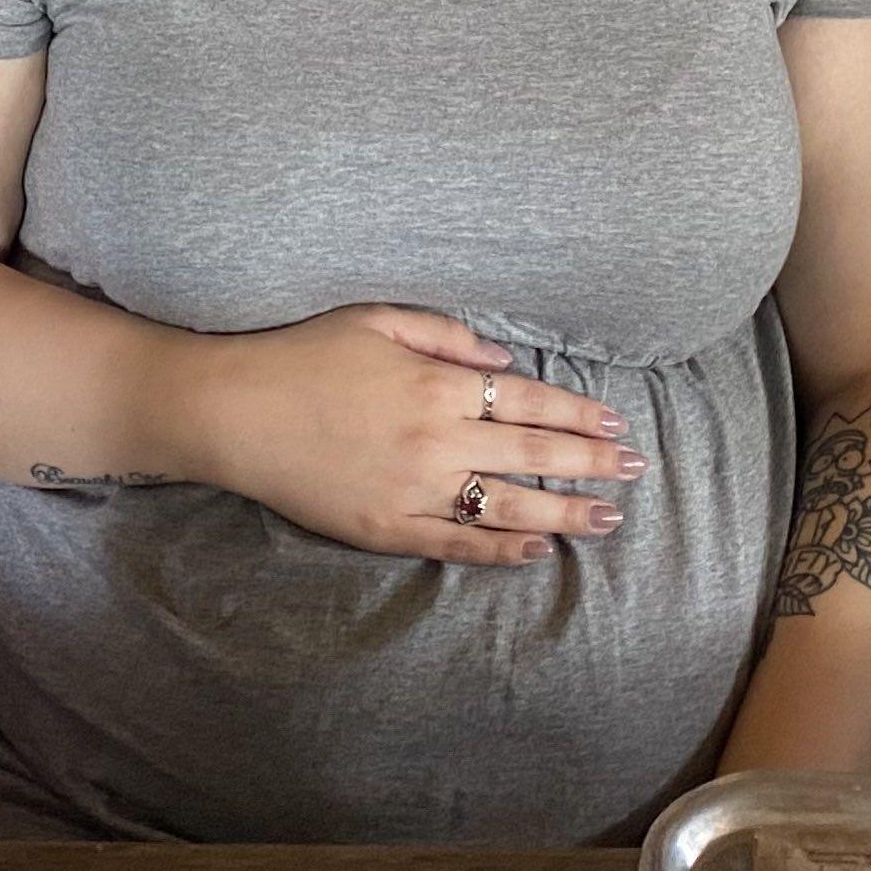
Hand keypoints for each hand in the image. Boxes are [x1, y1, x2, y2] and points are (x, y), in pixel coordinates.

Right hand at [174, 306, 640, 565]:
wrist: (235, 411)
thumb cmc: (303, 355)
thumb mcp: (376, 321)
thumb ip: (446, 337)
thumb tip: (503, 361)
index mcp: (437, 384)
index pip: (528, 403)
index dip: (578, 416)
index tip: (616, 424)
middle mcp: (437, 439)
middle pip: (532, 454)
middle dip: (591, 462)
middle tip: (635, 471)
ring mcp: (414, 489)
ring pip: (508, 505)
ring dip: (565, 512)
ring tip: (606, 519)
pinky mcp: (387, 528)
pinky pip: (456, 542)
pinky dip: (500, 548)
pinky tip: (536, 549)